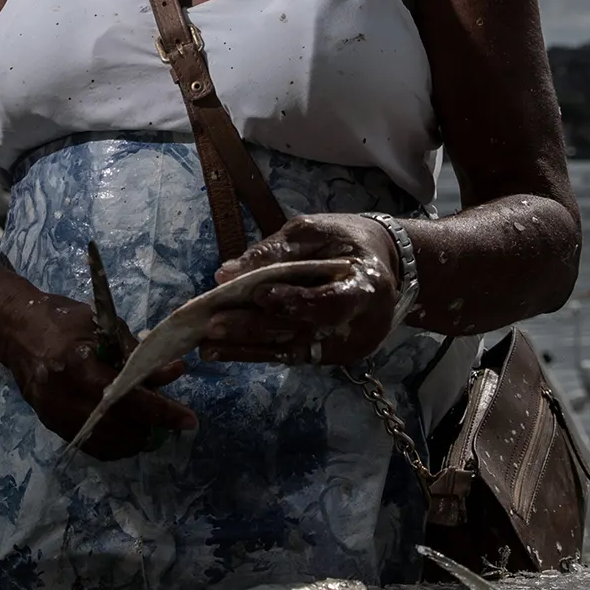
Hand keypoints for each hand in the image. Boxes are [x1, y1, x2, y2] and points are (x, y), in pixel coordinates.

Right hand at [5, 295, 197, 460]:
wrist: (15, 329)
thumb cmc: (62, 319)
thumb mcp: (102, 325)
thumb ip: (135, 353)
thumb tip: (171, 373)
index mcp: (77, 364)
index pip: (128, 397)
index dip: (161, 411)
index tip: (188, 420)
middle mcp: (64, 394)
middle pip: (118, 426)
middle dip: (151, 428)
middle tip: (172, 422)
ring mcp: (54, 412)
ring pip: (105, 442)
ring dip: (134, 439)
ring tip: (152, 428)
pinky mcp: (49, 422)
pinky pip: (88, 444)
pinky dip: (113, 444)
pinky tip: (128, 434)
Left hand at [202, 214, 400, 366]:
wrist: (382, 265)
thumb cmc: (346, 241)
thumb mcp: (315, 233)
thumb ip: (275, 252)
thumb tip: (228, 272)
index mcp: (367, 286)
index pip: (332, 301)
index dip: (297, 301)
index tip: (259, 293)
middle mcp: (360, 325)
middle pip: (303, 330)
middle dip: (255, 327)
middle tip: (215, 324)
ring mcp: (345, 346)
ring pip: (290, 349)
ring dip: (246, 346)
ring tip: (206, 343)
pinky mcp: (329, 356)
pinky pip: (288, 355)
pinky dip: (252, 352)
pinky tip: (220, 351)